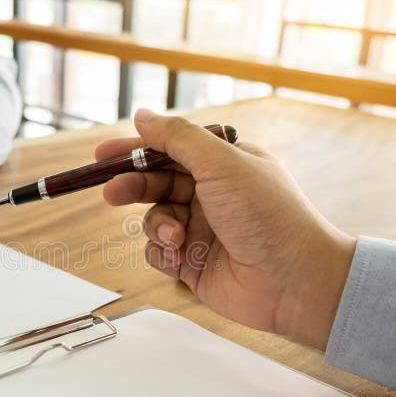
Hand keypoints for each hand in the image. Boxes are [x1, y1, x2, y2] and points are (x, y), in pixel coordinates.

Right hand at [98, 109, 356, 348]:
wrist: (293, 280)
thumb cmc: (269, 215)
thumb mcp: (222, 164)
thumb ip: (177, 139)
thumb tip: (142, 116)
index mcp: (223, 164)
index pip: (169, 150)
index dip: (135, 150)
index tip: (102, 155)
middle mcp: (211, 194)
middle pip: (155, 184)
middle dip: (133, 187)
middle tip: (111, 192)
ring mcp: (201, 230)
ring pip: (154, 219)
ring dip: (157, 226)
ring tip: (176, 236)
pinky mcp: (193, 263)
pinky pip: (158, 252)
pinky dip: (162, 252)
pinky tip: (180, 255)